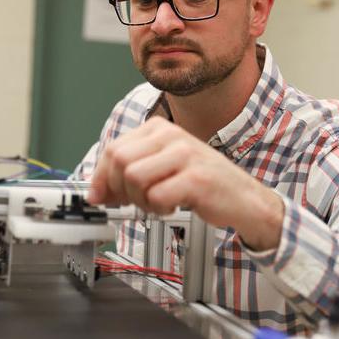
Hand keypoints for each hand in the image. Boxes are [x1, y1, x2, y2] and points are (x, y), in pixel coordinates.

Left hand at [87, 117, 284, 250]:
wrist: (243, 197)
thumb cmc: (203, 182)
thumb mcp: (163, 168)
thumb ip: (128, 173)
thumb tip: (95, 191)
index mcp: (160, 129)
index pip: (113, 149)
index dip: (102, 177)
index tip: (102, 196)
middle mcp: (172, 136)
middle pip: (119, 161)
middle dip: (120, 189)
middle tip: (136, 201)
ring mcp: (185, 155)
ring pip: (134, 178)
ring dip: (141, 200)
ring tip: (158, 202)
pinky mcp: (195, 178)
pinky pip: (156, 196)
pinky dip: (159, 209)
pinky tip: (173, 206)